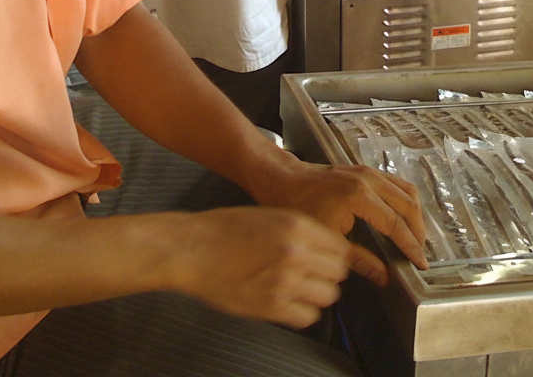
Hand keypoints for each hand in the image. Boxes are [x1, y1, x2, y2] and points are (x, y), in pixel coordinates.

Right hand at [171, 206, 360, 328]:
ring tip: (298, 290)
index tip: (326, 261)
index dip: (334, 256)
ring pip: (327, 296)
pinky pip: (308, 317)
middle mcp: (296, 253)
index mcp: (296, 226)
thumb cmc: (223, 229)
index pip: (340, 248)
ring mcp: (285, 281)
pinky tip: (287, 303)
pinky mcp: (271, 306)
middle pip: (338, 273)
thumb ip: (299, 230)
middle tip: (311, 276)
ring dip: (316, 294)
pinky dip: (302, 313)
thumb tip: (324, 247)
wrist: (191, 249)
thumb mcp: (268, 215)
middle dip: (327, 275)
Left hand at [252, 160, 428, 282]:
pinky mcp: (365, 169)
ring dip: (415, 215)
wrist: (281, 178)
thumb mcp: (327, 239)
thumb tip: (383, 277)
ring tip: (415, 237)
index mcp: (360, 196)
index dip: (411, 246)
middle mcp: (368, 180)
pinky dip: (405, 200)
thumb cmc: (296, 206)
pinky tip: (403, 215)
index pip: (396, 224)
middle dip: (418, 232)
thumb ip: (358, 259)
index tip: (421, 264)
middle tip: (420, 253)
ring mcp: (368, 171)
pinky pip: (396, 183)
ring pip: (406, 191)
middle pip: (408, 206)